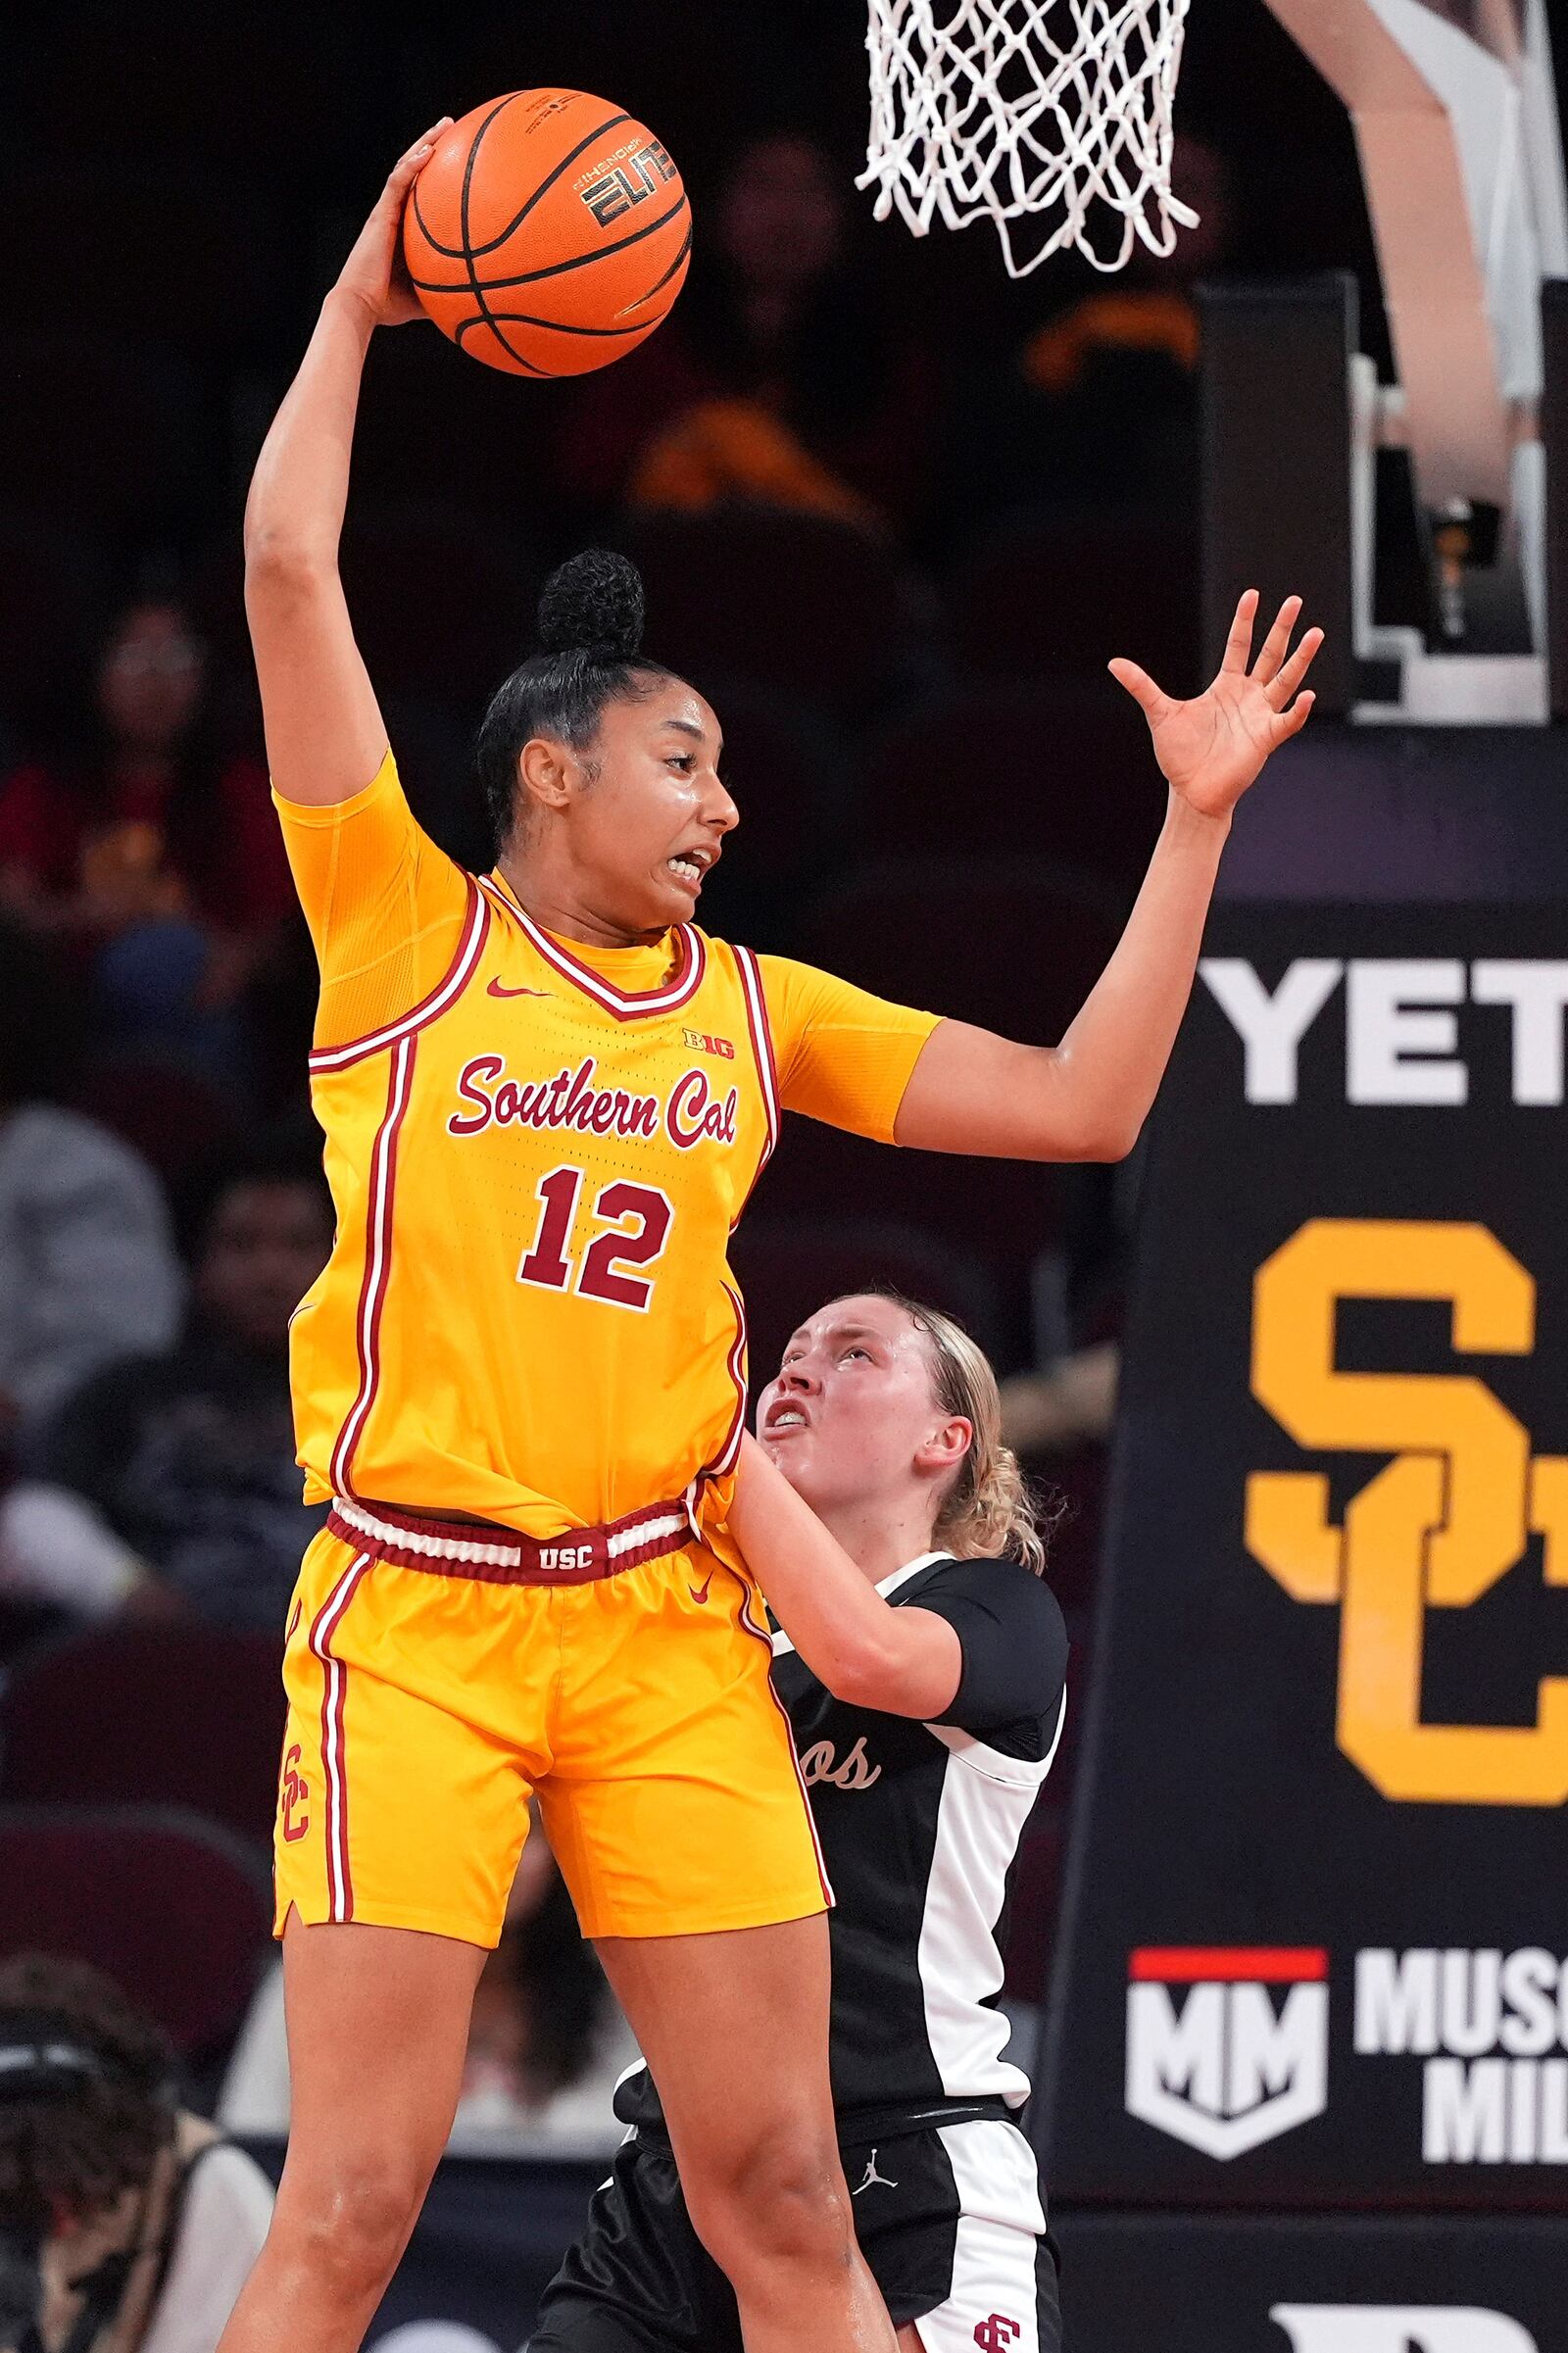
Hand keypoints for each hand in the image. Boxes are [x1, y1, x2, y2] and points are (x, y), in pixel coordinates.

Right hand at [333, 118, 452, 327]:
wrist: (361, 307)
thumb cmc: (390, 305)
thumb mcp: (429, 293)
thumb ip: (450, 287)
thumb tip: (480, 295)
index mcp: (403, 226)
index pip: (421, 189)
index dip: (437, 169)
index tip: (459, 155)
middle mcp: (394, 212)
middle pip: (414, 169)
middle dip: (433, 144)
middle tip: (453, 127)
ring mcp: (386, 211)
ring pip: (405, 166)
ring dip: (425, 143)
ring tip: (446, 125)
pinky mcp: (379, 215)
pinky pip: (397, 183)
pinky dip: (412, 166)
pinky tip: (429, 152)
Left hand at [1109, 590, 1322, 821]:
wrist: (1191, 791)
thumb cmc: (1179, 755)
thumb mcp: (1160, 713)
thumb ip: (1142, 686)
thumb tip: (1114, 663)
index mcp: (1226, 686)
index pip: (1239, 645)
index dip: (1245, 620)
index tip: (1253, 595)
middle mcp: (1248, 696)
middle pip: (1269, 655)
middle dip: (1281, 629)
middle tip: (1295, 601)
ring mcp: (1260, 716)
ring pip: (1286, 680)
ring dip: (1301, 659)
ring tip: (1316, 633)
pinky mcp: (1266, 739)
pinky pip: (1287, 722)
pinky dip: (1297, 710)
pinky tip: (1306, 695)